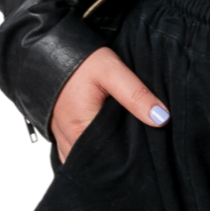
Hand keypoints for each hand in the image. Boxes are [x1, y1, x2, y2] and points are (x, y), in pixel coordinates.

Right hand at [49, 46, 169, 164]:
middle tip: (140, 153)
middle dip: (116, 160)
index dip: (127, 159)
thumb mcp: (112, 71)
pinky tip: (106, 140)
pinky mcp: (58, 129)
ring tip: (124, 149)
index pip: (108, 160)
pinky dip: (89, 149)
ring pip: (83, 157)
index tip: (146, 156)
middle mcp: (67, 139)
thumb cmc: (81, 61)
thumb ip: (136, 95)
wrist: (47, 49)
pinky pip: (74, 149)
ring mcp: (60, 136)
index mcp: (80, 131)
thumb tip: (162, 119)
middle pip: (96, 161)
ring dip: (102, 156)